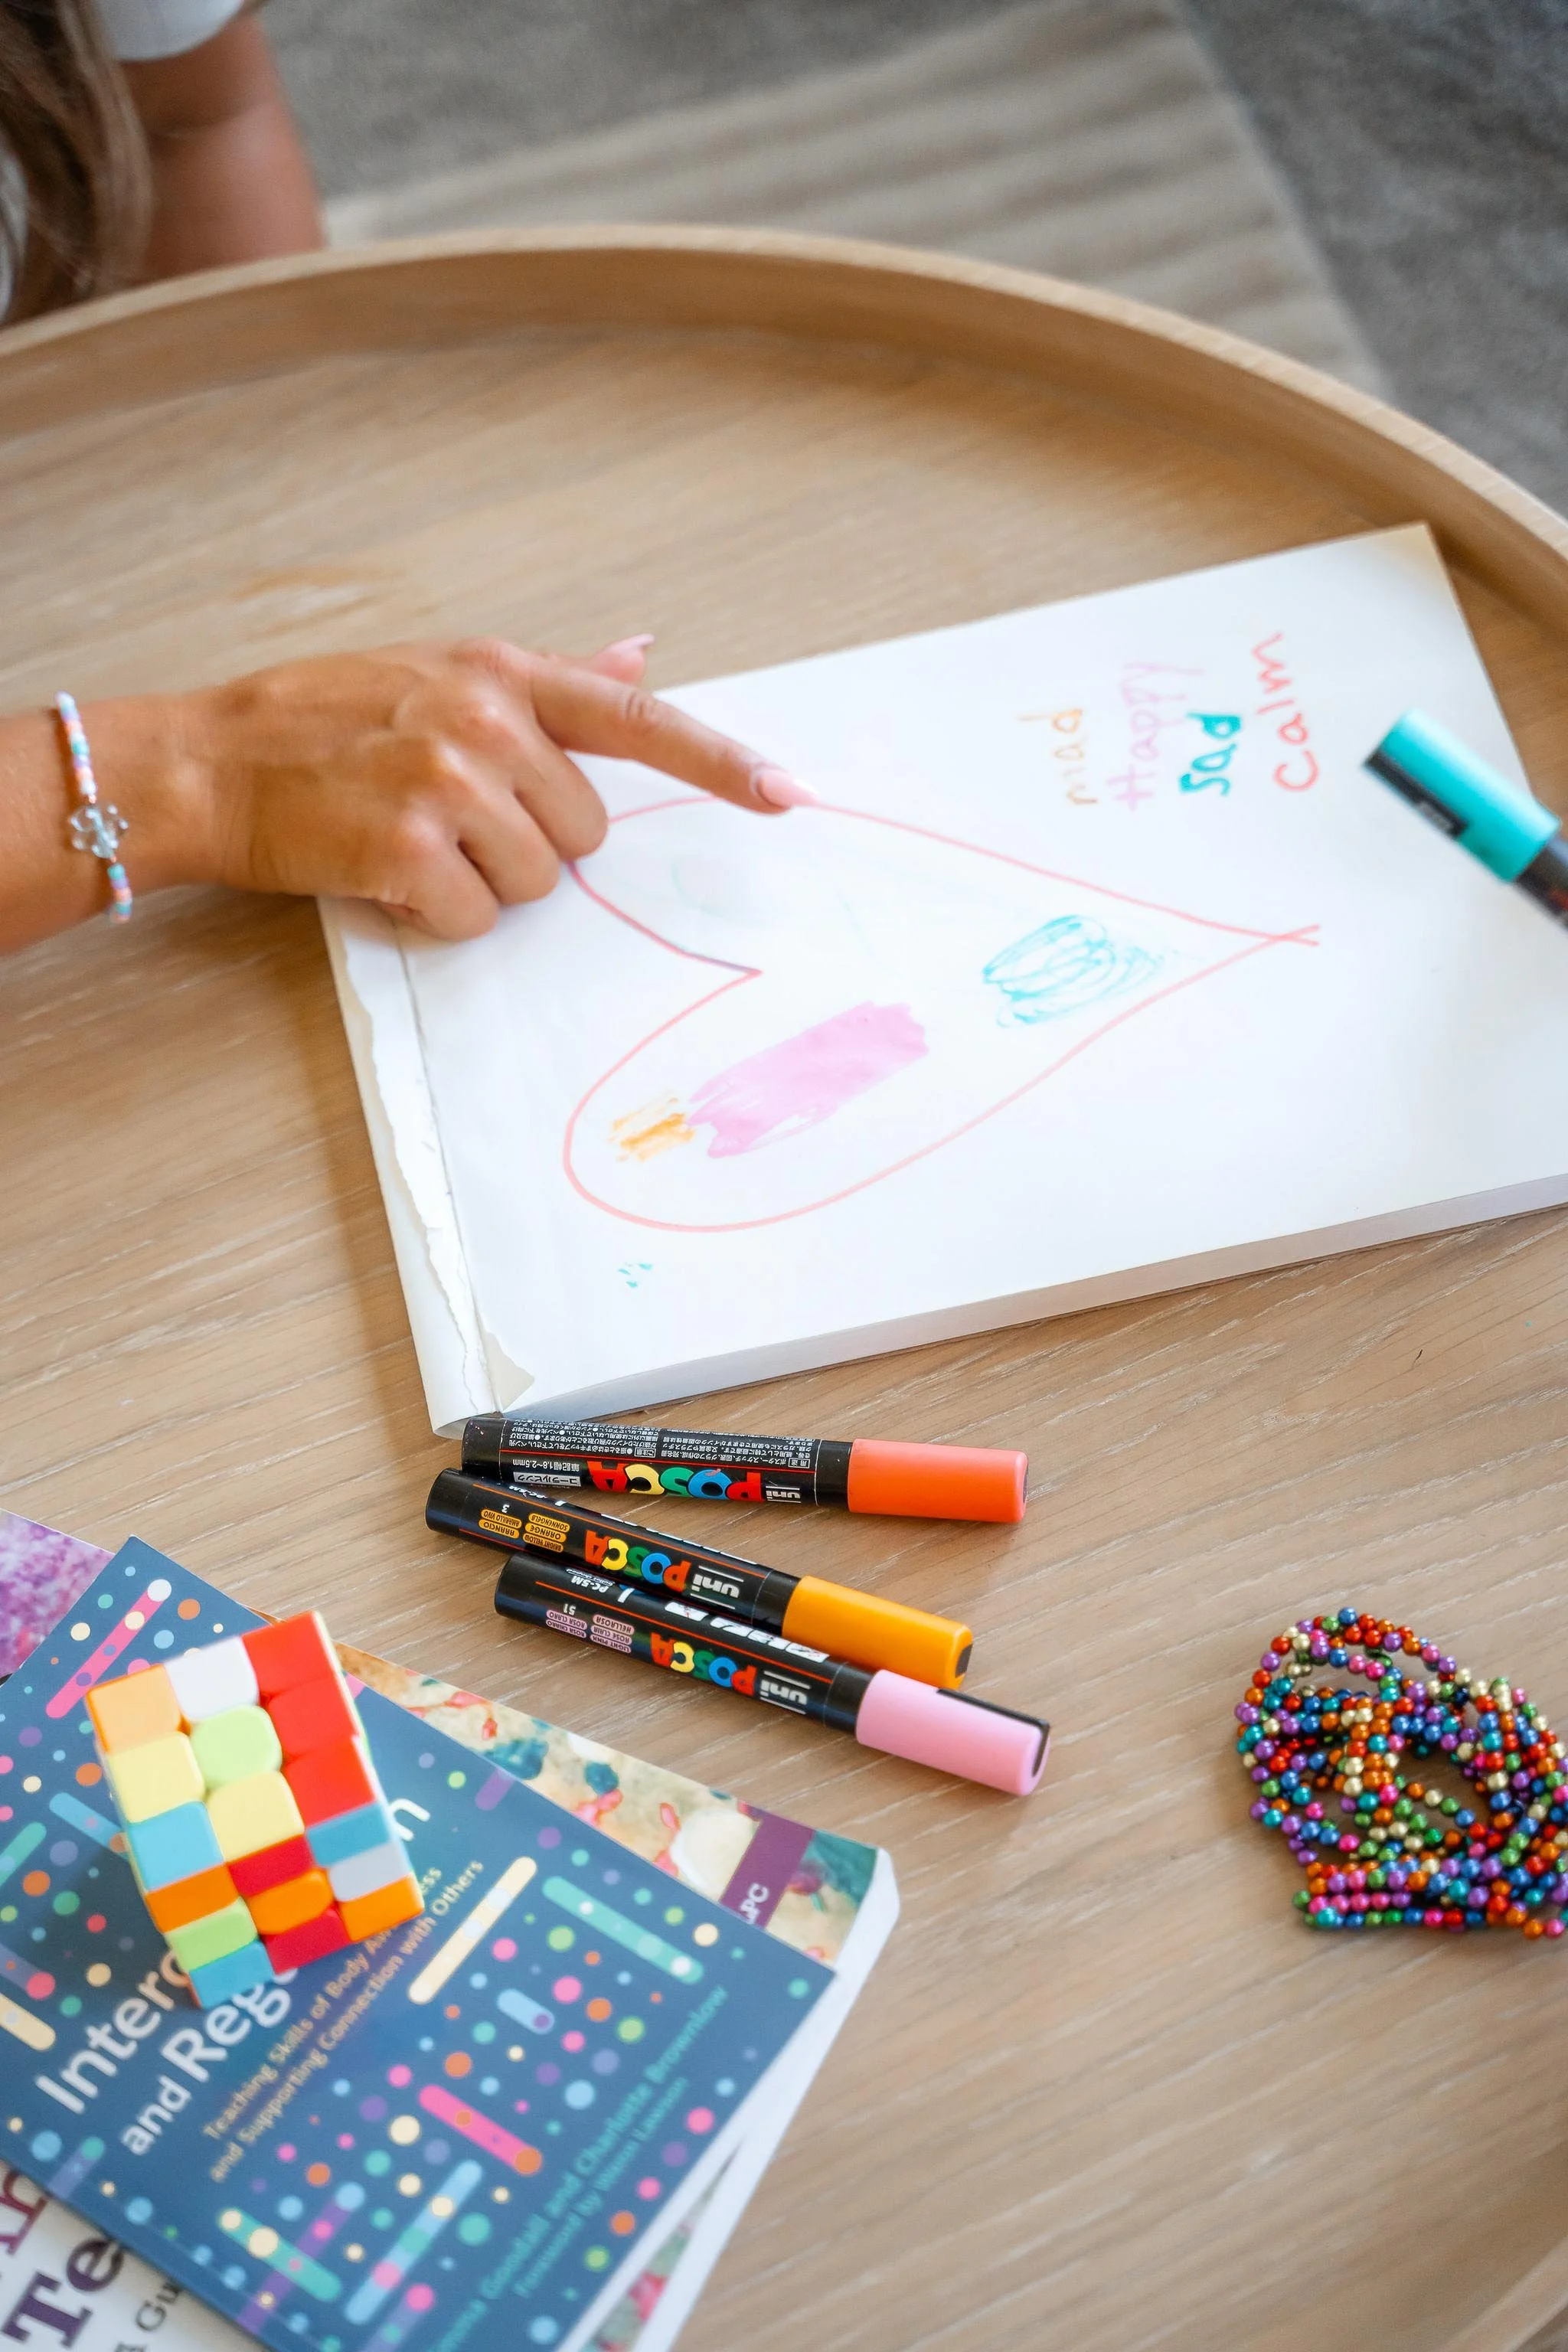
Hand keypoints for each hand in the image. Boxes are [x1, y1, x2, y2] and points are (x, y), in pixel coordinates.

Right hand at [143, 635, 813, 938]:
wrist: (211, 763)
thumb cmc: (323, 723)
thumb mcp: (438, 673)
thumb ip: (550, 679)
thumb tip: (641, 651)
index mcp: (501, 673)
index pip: (635, 718)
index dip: (719, 763)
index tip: (788, 794)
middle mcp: (484, 718)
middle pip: (582, 832)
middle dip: (525, 843)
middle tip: (444, 817)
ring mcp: (448, 781)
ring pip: (536, 882)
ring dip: (477, 883)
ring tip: (407, 838)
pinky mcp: (409, 847)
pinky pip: (476, 918)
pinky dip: (434, 915)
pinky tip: (383, 871)